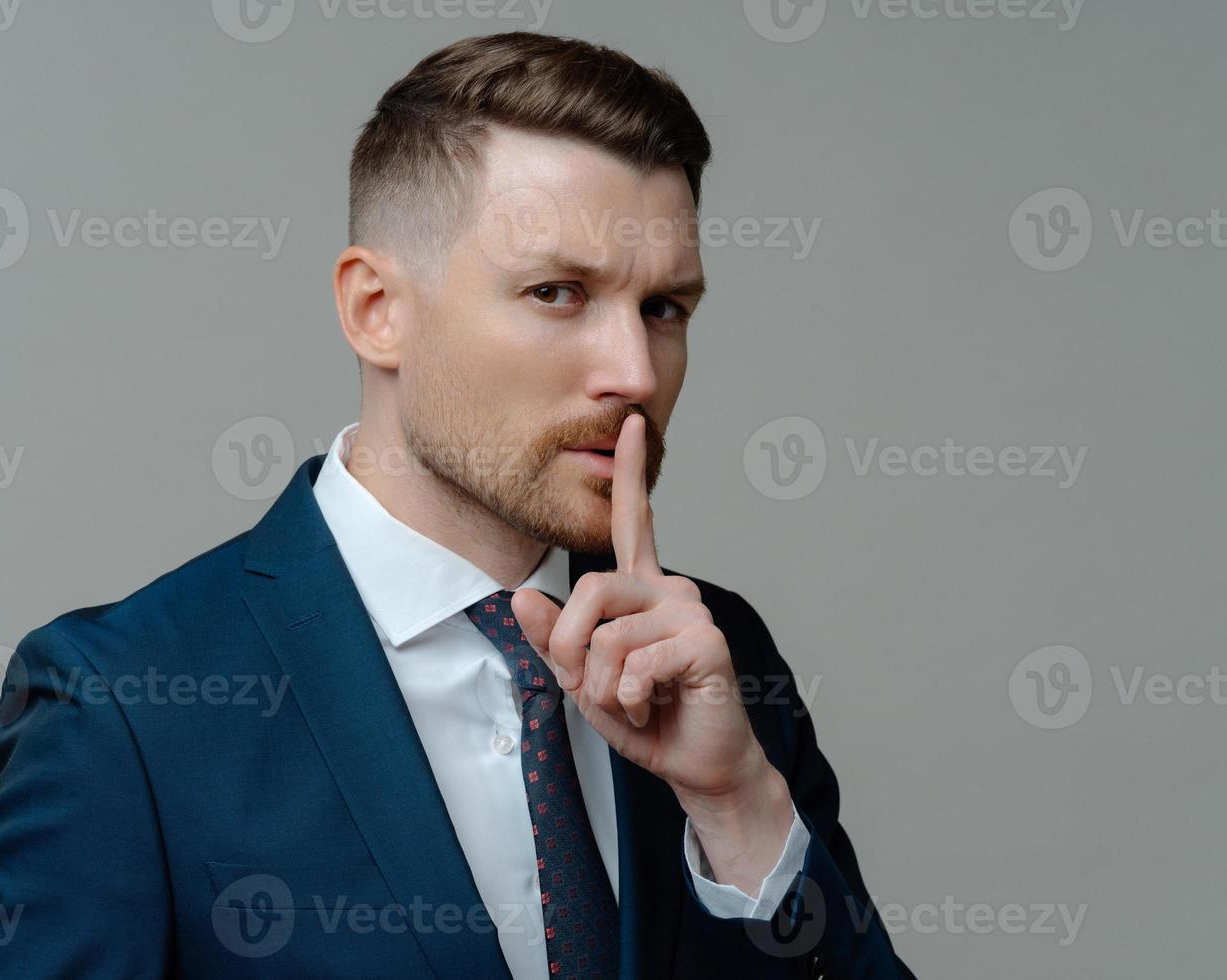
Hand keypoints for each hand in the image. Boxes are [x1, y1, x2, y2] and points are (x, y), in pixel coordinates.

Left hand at [512, 414, 794, 893]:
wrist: (695, 764)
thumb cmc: (646, 717)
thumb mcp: (583, 680)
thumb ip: (554, 641)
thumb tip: (521, 597)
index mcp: (641, 590)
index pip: (634, 522)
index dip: (630, 472)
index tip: (630, 422)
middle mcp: (669, 590)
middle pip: (590, 590)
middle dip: (572, 650)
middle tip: (592, 690)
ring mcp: (690, 612)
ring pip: (608, 636)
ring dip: (604, 686)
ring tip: (633, 704)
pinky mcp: (705, 642)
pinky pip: (636, 663)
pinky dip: (630, 698)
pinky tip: (653, 708)